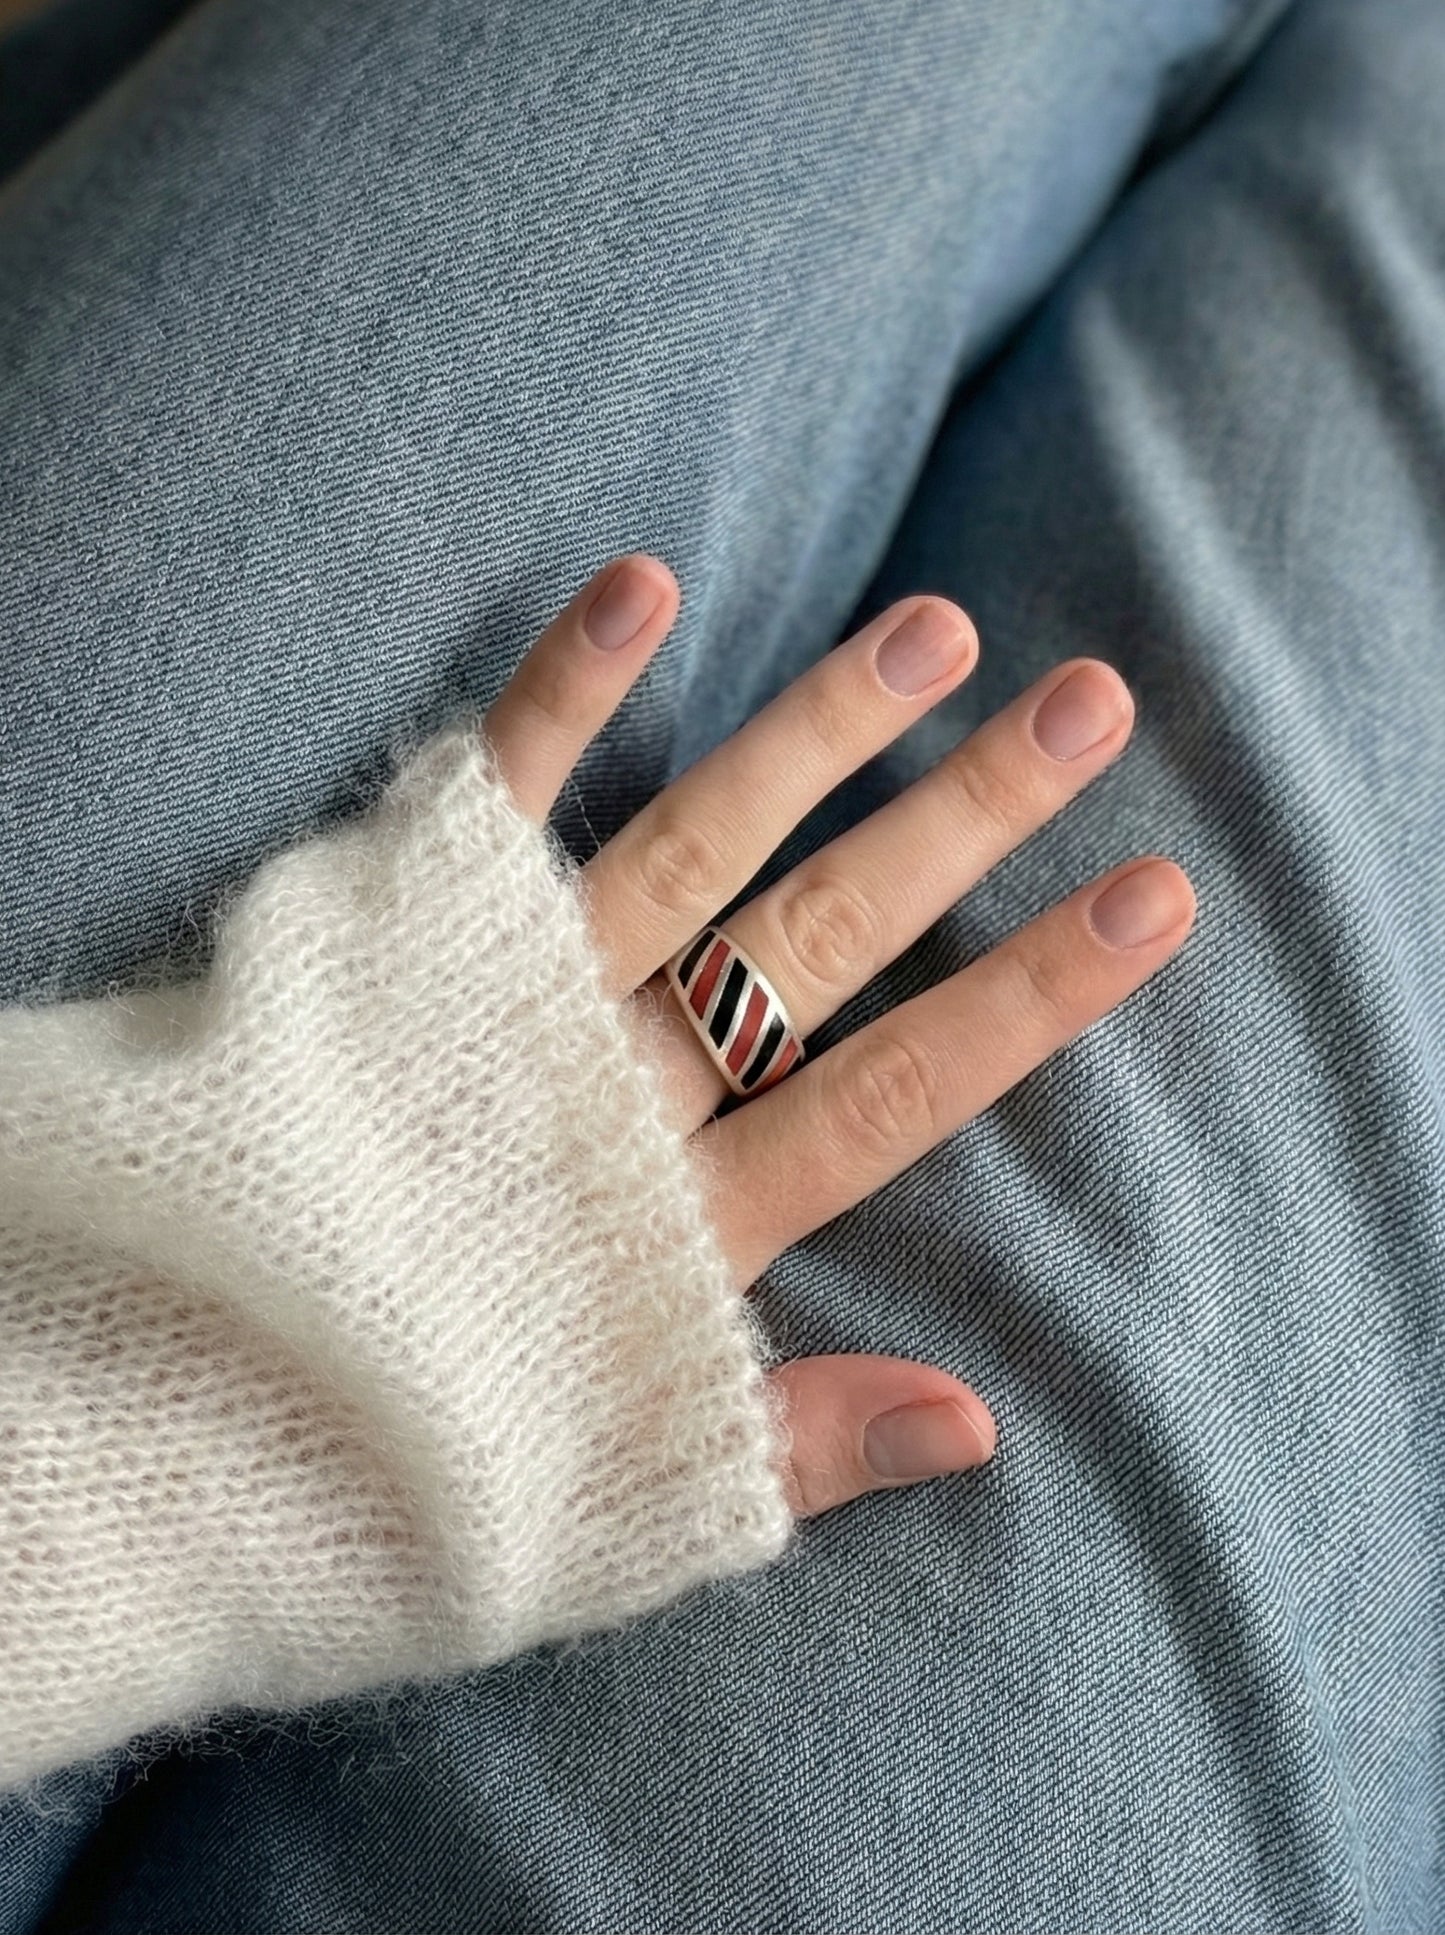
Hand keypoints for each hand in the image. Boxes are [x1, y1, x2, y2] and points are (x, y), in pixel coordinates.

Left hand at [482, 553, 1195, 1517]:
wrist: (163, 1410)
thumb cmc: (396, 1459)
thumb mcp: (618, 1493)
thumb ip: (797, 1441)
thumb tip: (981, 1421)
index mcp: (680, 1222)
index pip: (897, 1091)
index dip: (1032, 997)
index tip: (1152, 897)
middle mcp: (614, 1090)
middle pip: (822, 941)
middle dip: (966, 826)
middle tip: (1089, 709)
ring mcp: (508, 999)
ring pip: (695, 849)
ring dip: (819, 734)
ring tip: (939, 631)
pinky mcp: (399, 934)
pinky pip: (491, 800)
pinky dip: (566, 694)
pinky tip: (645, 585)